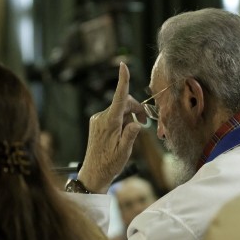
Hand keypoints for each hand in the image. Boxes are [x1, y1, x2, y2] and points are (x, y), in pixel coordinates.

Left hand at [78, 63, 146, 192]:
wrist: (94, 173)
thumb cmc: (109, 164)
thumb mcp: (124, 151)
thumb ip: (130, 135)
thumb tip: (136, 123)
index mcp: (109, 123)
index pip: (118, 98)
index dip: (122, 80)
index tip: (123, 66)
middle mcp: (101, 117)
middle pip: (123, 103)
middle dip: (136, 109)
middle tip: (145, 123)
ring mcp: (97, 119)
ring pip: (119, 109)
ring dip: (129, 116)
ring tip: (133, 132)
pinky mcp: (97, 123)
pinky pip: (113, 115)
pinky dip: (122, 120)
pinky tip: (123, 134)